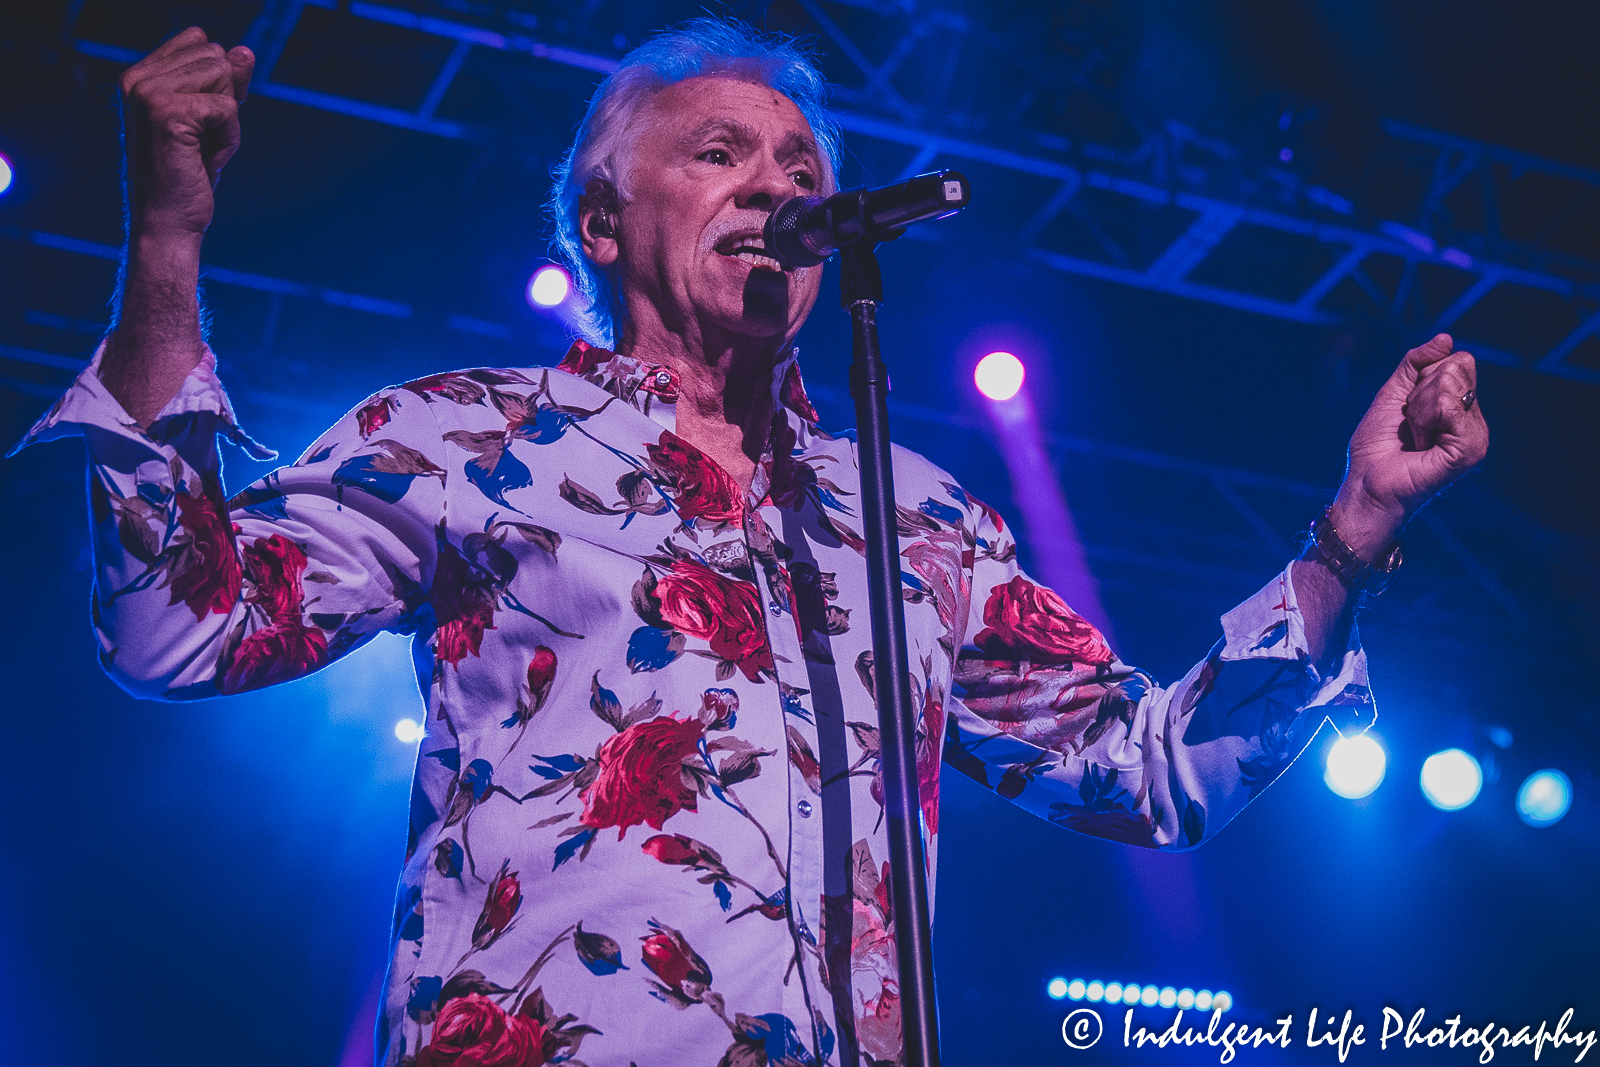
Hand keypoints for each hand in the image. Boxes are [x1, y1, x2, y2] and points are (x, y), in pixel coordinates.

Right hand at [120, 27, 253, 238]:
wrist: (169, 222)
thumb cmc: (189, 175)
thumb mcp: (214, 121)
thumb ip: (227, 82)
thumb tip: (244, 51)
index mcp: (140, 76)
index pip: (202, 43)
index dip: (219, 83)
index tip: (201, 123)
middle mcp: (137, 79)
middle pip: (216, 57)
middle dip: (225, 103)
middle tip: (201, 142)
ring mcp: (147, 93)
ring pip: (223, 77)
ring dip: (228, 123)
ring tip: (201, 150)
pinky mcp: (166, 112)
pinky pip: (228, 108)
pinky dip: (229, 139)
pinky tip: (206, 161)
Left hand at [1331, 333, 1489, 556]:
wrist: (1365, 486)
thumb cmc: (1375, 448)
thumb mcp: (1392, 394)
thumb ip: (1414, 364)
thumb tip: (1446, 339)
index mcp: (1459, 408)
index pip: (1456, 360)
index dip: (1421, 378)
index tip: (1409, 409)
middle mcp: (1473, 420)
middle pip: (1457, 366)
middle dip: (1420, 390)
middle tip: (1410, 425)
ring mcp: (1476, 435)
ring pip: (1451, 382)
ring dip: (1419, 407)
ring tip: (1414, 437)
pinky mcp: (1471, 449)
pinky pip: (1449, 405)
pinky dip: (1424, 418)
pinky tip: (1420, 445)